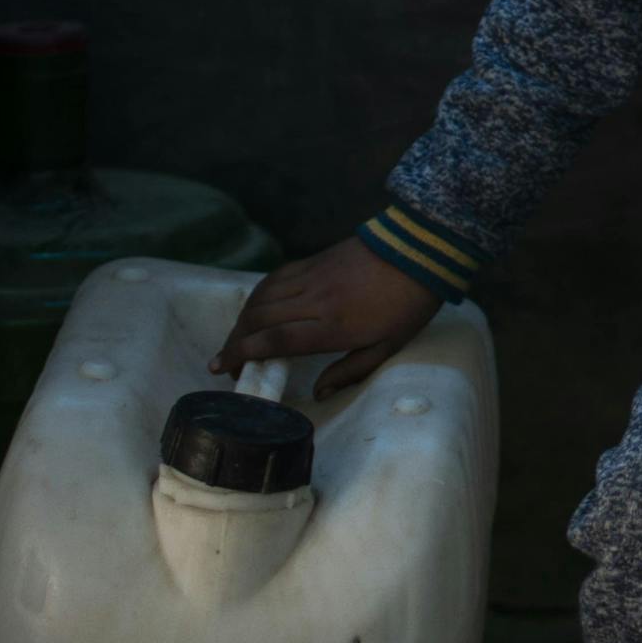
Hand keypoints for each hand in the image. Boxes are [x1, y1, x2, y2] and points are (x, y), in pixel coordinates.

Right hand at [211, 239, 444, 395]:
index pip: (275, 340)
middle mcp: (315, 300)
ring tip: (236, 339)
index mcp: (334, 326)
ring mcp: (312, 277)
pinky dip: (258, 295)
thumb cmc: (408, 303)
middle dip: (233, 341)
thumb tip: (318, 393)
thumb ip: (351, 370)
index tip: (223, 368)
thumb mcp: (388, 346)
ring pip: (261, 297)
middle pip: (258, 319)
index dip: (242, 354)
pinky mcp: (313, 261)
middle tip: (225, 361)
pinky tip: (255, 308)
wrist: (418, 250)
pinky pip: (275, 278)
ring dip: (241, 319)